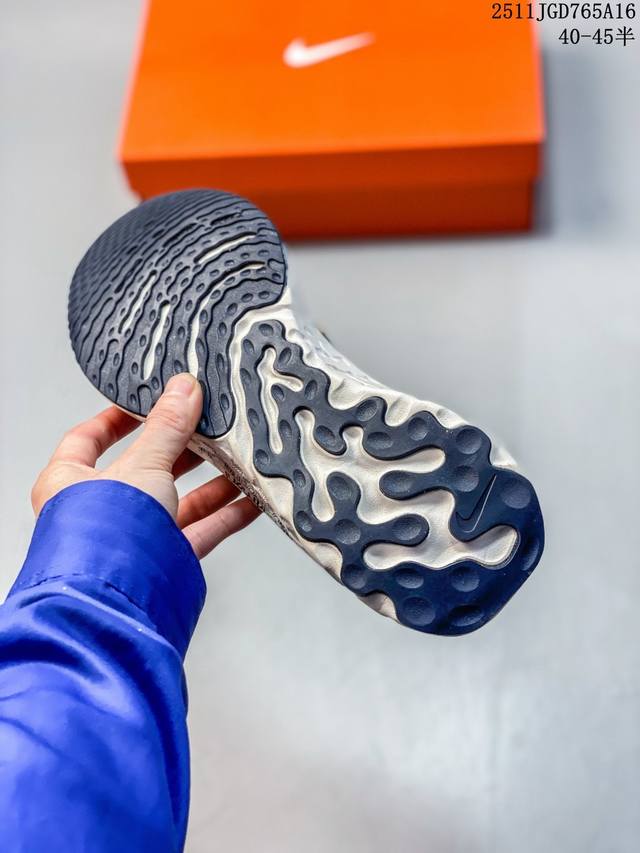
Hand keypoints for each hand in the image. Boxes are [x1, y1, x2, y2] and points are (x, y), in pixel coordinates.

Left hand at [30, 374, 260, 558]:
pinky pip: (201, 530)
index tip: (146, 403)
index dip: (117, 418)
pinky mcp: (165, 560)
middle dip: (180, 449)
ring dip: (211, 482)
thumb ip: (167, 427)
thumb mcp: (141, 464)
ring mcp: (135, 536)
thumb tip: (184, 389)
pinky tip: (251, 500)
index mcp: (71, 482)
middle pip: (145, 468)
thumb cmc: (104, 536)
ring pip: (178, 501)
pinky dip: (227, 515)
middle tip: (207, 426)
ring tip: (238, 459)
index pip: (89, 438)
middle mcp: (100, 510)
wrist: (119, 600)